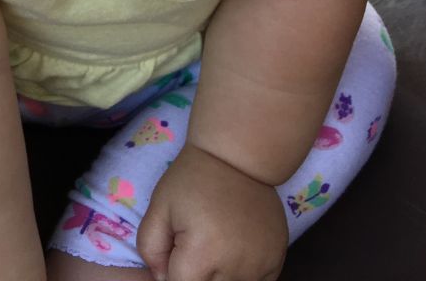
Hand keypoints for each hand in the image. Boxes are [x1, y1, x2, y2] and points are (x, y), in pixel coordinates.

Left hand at [136, 142, 287, 280]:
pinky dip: (240, 274)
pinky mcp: (276, 262)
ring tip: (214, 244)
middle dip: (194, 273)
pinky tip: (234, 250)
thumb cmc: (193, 179)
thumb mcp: (159, 207)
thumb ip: (150, 248)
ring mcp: (259, 267)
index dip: (171, 271)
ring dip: (218, 275)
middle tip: (194, 244)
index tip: (174, 250)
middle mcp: (235, 267)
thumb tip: (161, 278)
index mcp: (202, 254)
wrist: (238, 157)